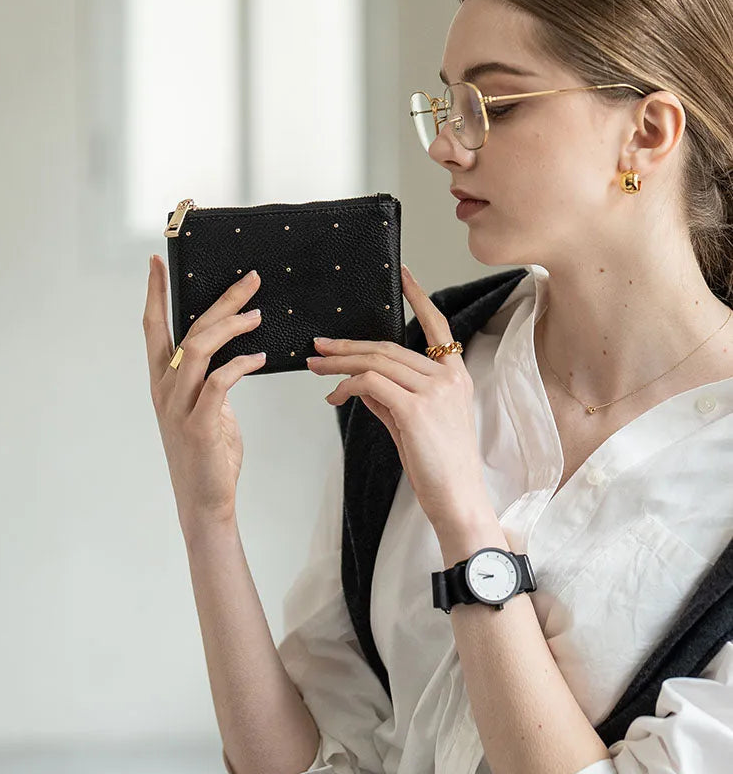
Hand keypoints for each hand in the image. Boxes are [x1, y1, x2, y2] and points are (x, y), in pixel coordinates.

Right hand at [143, 255, 265, 531]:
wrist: (205, 502)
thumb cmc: (209, 455)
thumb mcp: (207, 409)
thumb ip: (211, 382)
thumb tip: (231, 358)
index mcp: (163, 382)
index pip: (153, 328)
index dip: (155, 294)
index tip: (158, 262)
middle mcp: (165, 389)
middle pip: (188, 330)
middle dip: (220, 300)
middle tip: (250, 280)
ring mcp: (179, 407)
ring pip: (199, 349)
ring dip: (231, 326)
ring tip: (258, 314)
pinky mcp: (199, 425)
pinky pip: (218, 381)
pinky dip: (240, 364)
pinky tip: (259, 358)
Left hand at [306, 264, 491, 531]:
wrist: (457, 499)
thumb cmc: (438, 465)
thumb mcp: (415, 423)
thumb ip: (392, 396)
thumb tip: (359, 382)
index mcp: (455, 376)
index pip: (436, 325)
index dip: (418, 297)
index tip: (403, 274)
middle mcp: (448, 377)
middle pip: (388, 347)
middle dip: (348, 345)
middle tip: (318, 346)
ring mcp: (434, 390)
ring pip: (375, 361)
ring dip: (339, 363)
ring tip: (315, 367)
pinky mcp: (416, 408)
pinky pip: (370, 384)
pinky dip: (346, 386)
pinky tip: (334, 396)